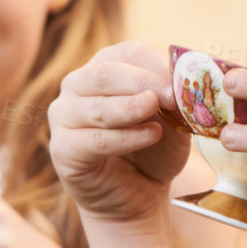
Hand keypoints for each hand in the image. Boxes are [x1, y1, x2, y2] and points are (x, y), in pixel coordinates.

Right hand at [48, 41, 190, 226]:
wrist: (138, 195)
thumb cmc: (154, 149)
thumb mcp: (171, 120)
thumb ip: (173, 100)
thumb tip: (184, 82)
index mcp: (105, 67)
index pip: (129, 52)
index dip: (157, 64)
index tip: (183, 79)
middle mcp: (77, 85)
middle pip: (107, 73)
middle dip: (143, 82)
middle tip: (172, 94)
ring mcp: (63, 115)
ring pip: (96, 106)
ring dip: (131, 108)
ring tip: (158, 113)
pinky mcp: (62, 149)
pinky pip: (94, 139)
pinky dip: (125, 138)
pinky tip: (151, 135)